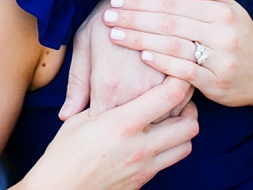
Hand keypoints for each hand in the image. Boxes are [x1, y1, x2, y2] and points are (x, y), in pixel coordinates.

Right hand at [16, 77, 197, 189]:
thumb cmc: (63, 153)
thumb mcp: (81, 120)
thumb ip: (105, 103)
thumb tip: (116, 88)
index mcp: (123, 123)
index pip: (170, 97)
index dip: (180, 80)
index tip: (176, 72)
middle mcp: (141, 146)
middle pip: (189, 124)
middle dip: (189, 108)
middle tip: (177, 98)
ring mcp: (145, 167)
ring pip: (186, 146)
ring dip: (183, 130)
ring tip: (169, 119)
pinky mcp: (143, 182)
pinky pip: (168, 162)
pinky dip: (169, 147)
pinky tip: (153, 138)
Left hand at [61, 0, 167, 118]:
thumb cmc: (108, 18)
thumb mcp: (84, 44)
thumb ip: (76, 84)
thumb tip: (67, 117)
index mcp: (108, 85)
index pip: (101, 123)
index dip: (96, 123)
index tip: (94, 116)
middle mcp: (136, 91)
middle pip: (130, 128)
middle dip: (121, 126)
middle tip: (114, 115)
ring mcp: (161, 88)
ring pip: (156, 123)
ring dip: (146, 120)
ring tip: (135, 108)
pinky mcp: (181, 81)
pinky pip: (177, 110)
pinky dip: (167, 110)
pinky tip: (155, 102)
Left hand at [101, 0, 252, 107]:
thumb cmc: (241, 38)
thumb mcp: (233, 9)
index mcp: (221, 12)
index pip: (173, 5)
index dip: (143, 2)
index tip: (117, 1)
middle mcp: (222, 34)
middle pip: (169, 23)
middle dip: (134, 18)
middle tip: (108, 16)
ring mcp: (221, 60)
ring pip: (174, 46)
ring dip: (141, 39)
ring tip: (115, 35)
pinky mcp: (218, 84)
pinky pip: (186, 72)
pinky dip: (163, 64)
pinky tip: (143, 56)